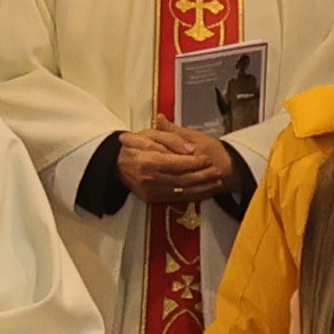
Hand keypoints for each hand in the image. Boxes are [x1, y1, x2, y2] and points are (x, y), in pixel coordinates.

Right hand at [114, 125, 235, 208]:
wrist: (116, 164)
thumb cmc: (134, 145)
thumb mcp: (150, 134)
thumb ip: (171, 138)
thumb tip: (190, 149)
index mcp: (149, 161)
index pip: (178, 163)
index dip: (195, 162)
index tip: (207, 159)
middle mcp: (150, 179)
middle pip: (183, 179)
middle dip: (203, 176)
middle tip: (217, 171)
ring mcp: (151, 191)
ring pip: (182, 192)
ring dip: (201, 188)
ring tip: (216, 182)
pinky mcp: (152, 199)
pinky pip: (176, 199)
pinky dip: (192, 195)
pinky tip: (203, 191)